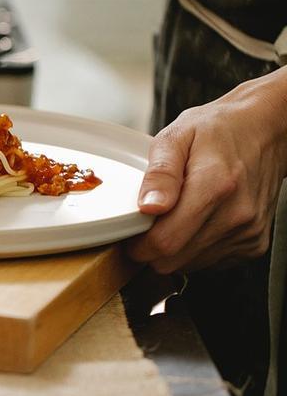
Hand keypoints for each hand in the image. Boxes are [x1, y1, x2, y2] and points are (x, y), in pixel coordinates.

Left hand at [127, 70, 286, 272]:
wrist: (265, 131)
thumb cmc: (218, 130)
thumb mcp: (176, 137)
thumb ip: (159, 173)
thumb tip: (148, 207)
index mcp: (214, 186)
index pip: (165, 242)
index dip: (137, 245)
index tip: (129, 234)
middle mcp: (235, 214)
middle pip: (173, 261)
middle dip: (151, 250)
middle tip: (147, 224)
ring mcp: (248, 232)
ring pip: (190, 265)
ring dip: (174, 250)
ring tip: (176, 216)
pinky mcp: (255, 243)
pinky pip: (211, 262)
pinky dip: (196, 249)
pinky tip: (197, 222)